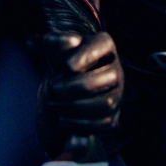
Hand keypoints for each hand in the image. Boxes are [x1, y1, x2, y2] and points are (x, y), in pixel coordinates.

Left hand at [36, 32, 122, 161]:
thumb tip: (70, 41)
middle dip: (77, 85)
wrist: (60, 90)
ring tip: (54, 105)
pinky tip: (62, 119)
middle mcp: (114, 69)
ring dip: (76, 106)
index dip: (88, 54)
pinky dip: (80, 123)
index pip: (102, 44)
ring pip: (106, 102)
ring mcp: (115, 94)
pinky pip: (103, 123)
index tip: (68, 65)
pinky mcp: (111, 116)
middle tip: (53, 87)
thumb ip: (52, 42)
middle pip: (109, 76)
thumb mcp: (49, 50)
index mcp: (102, 46)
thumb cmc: (57, 63)